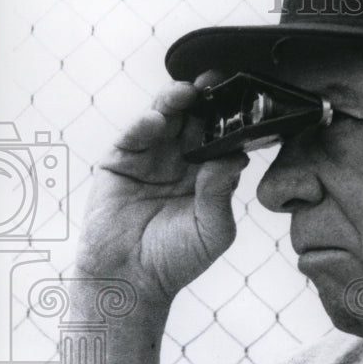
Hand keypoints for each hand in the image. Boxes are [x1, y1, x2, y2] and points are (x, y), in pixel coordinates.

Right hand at [76, 77, 249, 302]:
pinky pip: (131, 137)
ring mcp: (148, 158)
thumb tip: (236, 156)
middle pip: (192, 119)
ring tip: (185, 93)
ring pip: (162, 119)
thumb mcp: (212, 229)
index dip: (230, 117)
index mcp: (206, 173)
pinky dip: (142, 125)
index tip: (243, 99)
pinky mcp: (119, 162)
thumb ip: (221, 193)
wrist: (131, 281)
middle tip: (215, 82)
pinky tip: (155, 120)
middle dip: (203, 99)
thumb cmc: (176, 260)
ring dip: (172, 101)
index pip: (220, 136)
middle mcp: (178, 160)